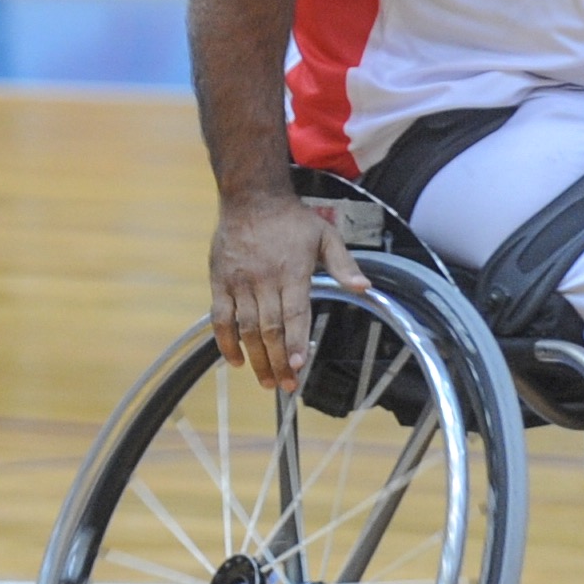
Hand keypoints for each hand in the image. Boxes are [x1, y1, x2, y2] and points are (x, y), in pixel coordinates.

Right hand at [209, 191, 364, 391]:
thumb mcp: (325, 236)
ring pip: (245, 328)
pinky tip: (236, 361)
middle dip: (278, 361)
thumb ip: (344, 265)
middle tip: (287, 385)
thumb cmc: (292, 219)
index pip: (294, 313)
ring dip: (256, 358)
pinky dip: (225, 342)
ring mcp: (239, 282)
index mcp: (292, 271)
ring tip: (266, 382)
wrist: (250, 198)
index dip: (296, 341)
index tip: (299, 365)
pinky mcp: (219, 282)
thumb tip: (364, 288)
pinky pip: (220, 318)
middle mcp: (264, 279)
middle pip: (269, 329)